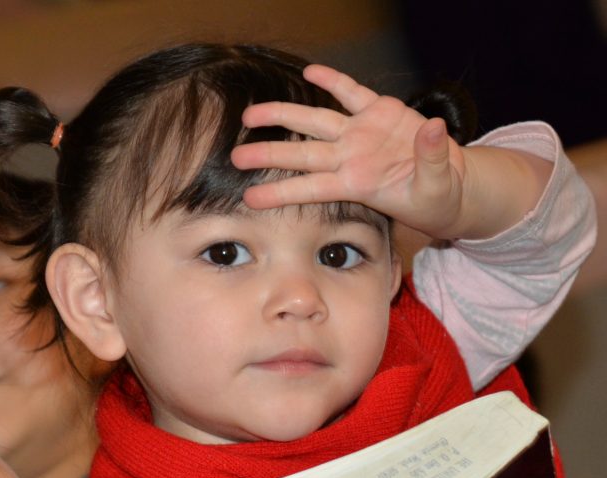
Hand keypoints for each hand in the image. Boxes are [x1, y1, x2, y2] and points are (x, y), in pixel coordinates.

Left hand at [231, 64, 545, 241]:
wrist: (451, 184)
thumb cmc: (437, 196)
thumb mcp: (438, 187)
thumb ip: (432, 159)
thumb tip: (432, 127)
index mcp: (358, 183)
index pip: (311, 188)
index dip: (281, 192)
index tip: (249, 198)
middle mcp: (351, 157)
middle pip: (301, 154)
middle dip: (268, 154)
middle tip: (236, 156)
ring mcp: (363, 132)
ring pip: (315, 121)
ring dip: (283, 115)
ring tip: (251, 114)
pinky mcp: (381, 112)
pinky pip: (351, 92)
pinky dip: (333, 80)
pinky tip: (311, 70)